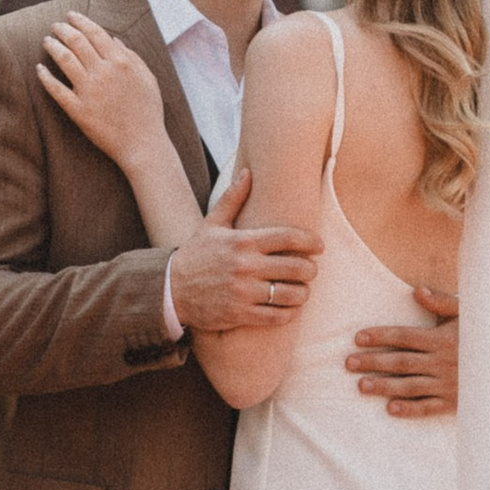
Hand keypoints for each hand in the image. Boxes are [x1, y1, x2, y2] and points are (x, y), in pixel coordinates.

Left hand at [36, 13, 168, 175]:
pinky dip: (45, 77)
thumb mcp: (148, 79)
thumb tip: (114, 40)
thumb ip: (132, 56)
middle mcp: (103, 72)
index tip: (71, 16)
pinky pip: (56, 90)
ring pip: (64, 59)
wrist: (143, 144)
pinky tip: (39, 69)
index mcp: (121, 62)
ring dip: (53, 46)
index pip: (96, 33)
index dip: (81, 21)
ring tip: (46, 41)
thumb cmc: (148, 112)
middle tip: (55, 26)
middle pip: (77, 42)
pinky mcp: (78, 110)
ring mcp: (89, 91)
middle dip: (63, 29)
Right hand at [171, 170, 322, 334]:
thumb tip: (248, 172)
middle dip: (311, 269)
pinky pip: (277, 316)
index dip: (310, 241)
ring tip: (302, 289)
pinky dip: (289, 312)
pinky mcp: (241, 314)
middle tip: (311, 270)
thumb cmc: (195, 255)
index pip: (288, 237)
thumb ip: (232, 199)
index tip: (319, 246)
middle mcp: (246, 267)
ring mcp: (244, 292)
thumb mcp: (212, 224)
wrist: (170, 289)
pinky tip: (290, 307)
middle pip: (297, 267)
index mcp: (243, 242)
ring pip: (291, 294)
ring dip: (303, 292)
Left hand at [348, 285, 457, 418]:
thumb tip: (416, 290)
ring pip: (410, 386)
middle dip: (373, 362)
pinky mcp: (454, 402)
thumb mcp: (468, 313)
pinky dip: (410, 409)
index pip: (405, 337)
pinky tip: (390, 409)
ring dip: (384, 386)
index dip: (380, 336)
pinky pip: (429, 408)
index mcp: (444, 339)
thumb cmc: (486, 334)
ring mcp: (448, 384)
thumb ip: (441, 301)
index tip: (358, 338)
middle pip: (401, 361)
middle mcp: (443, 362)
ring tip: (361, 386)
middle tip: (348, 363)